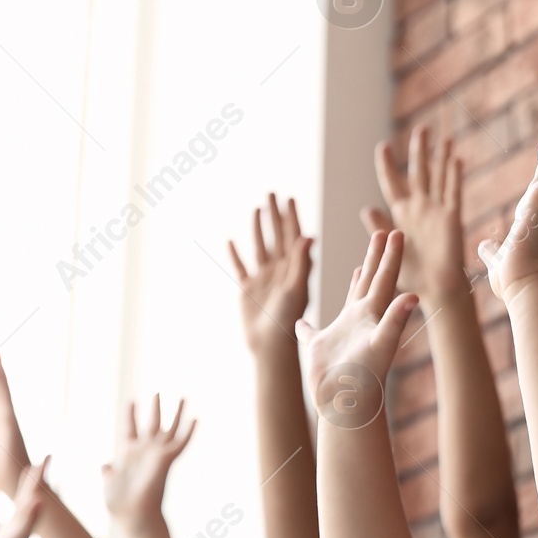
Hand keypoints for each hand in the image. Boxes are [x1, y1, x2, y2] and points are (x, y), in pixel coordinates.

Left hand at [101, 395, 195, 524]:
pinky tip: (195, 418)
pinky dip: (189, 431)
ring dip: (177, 413)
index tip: (132, 401)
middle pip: (152, 423)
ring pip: (171, 428)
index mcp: (128, 452)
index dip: (130, 414)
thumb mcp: (109, 481)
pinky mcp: (167, 459)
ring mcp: (157, 453)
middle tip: (156, 393)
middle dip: (154, 408)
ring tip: (182, 396)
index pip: (130, 427)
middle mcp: (145, 450)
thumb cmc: (119, 502)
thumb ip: (109, 471)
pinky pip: (181, 442)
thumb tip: (105, 465)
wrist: (133, 514)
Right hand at [229, 194, 313, 360]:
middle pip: (276, 235)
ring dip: (258, 228)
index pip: (293, 236)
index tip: (289, 198)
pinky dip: (235, 254)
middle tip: (272, 193)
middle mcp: (279, 269)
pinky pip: (240, 266)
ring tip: (257, 209)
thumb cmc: (287, 319)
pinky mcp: (248, 288)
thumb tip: (307, 236)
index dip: (291, 217)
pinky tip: (230, 241)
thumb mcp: (297, 289)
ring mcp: (263, 278)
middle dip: (275, 215)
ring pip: (259, 246)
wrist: (270, 344)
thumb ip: (301, 263)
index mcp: (293, 268)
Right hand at [298, 231, 418, 417]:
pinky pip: (310, 332)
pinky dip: (305, 326)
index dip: (389, 254)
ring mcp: (342, 333)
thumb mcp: (382, 344)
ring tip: (358, 266)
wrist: (347, 406)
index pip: (383, 277)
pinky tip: (300, 321)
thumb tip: (413, 295)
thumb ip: (394, 319)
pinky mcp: (321, 348)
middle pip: (370, 280)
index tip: (395, 230)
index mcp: (372, 315)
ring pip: (349, 300)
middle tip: (382, 231)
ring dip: (355, 282)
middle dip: (376, 256)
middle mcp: (360, 320)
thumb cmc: (365, 378)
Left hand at [362, 127, 465, 298]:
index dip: (388, 165)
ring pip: (439, 178)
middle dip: (419, 151)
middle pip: (419, 173)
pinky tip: (455, 159)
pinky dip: (454, 176)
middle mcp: (420, 208)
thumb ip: (379, 228)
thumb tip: (366, 208)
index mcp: (401, 214)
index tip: (383, 147)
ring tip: (443, 138)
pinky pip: (453, 193)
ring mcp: (437, 211)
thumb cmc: (411, 276)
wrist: (434, 290)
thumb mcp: (389, 249)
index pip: (392, 183)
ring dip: (441, 158)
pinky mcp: (452, 219)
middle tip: (421, 128)